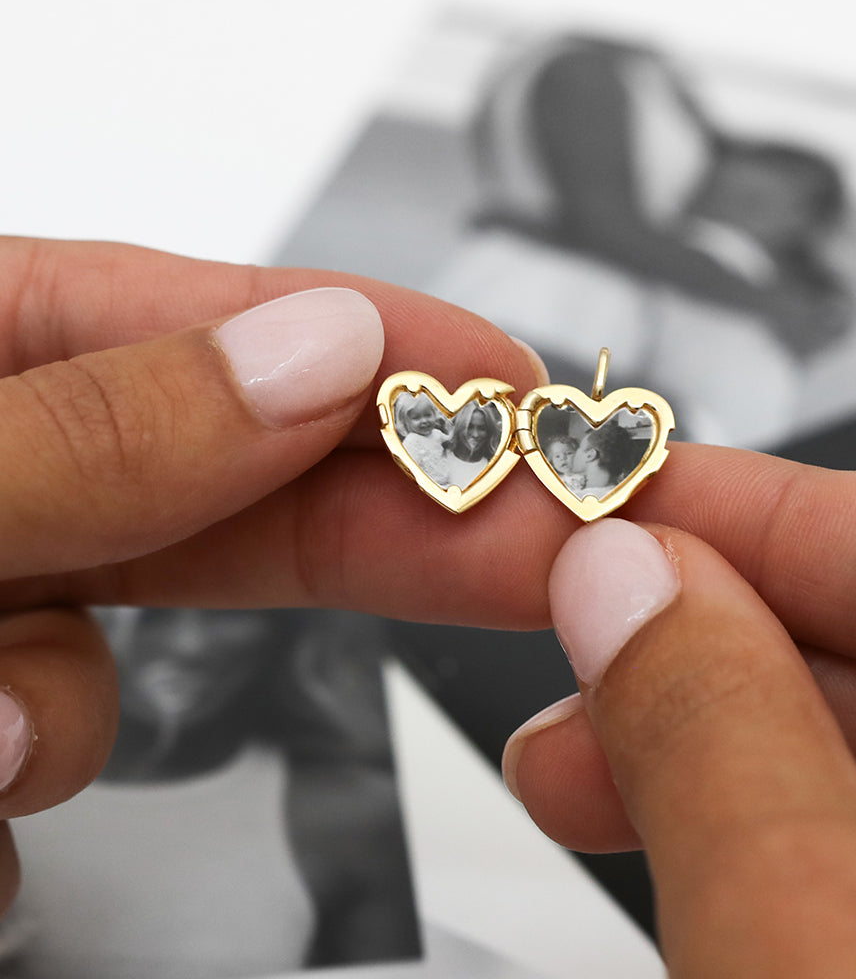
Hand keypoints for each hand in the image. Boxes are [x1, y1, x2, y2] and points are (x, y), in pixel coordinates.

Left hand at [0, 235, 545, 908]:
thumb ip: (98, 429)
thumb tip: (313, 353)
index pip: (188, 316)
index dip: (367, 339)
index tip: (507, 380)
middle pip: (214, 484)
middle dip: (368, 523)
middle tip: (539, 535)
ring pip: (113, 655)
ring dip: (67, 717)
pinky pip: (44, 759)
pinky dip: (13, 804)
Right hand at [504, 476, 855, 974]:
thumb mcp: (819, 940)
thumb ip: (714, 727)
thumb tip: (627, 580)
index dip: (764, 514)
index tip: (631, 505)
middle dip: (740, 651)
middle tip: (592, 649)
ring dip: (769, 759)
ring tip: (609, 782)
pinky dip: (844, 848)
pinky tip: (732, 856)